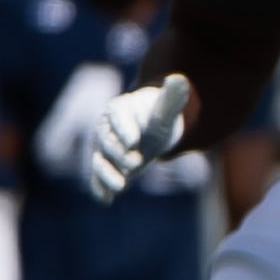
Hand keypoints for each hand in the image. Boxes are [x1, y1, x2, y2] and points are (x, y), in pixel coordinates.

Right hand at [87, 75, 189, 203]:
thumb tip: (181, 79)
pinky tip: (105, 200)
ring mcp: (103, 151)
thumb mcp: (165, 111)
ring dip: (107, 174)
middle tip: (136, 162)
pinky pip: (98, 178)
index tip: (134, 140)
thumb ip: (172, 98)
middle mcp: (105, 130)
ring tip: (121, 186)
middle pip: (108, 141)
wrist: (146, 133)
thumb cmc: (154, 118)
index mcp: (117, 110)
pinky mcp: (105, 168)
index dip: (125, 129)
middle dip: (120, 153)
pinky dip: (101, 188)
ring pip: (100, 161)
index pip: (117, 117)